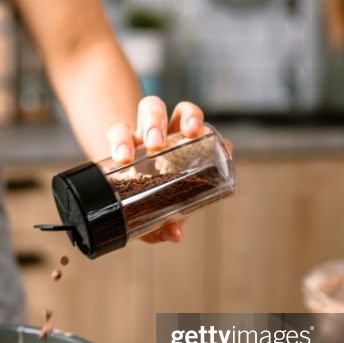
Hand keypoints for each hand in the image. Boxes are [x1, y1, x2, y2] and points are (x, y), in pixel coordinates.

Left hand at [106, 96, 212, 243]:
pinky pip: (203, 124)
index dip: (121, 141)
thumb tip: (174, 234)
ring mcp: (171, 128)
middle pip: (149, 109)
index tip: (124, 158)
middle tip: (157, 142)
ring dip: (185, 116)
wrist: (155, 190)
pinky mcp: (193, 132)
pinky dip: (212, 132)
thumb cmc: (144, 201)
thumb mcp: (145, 216)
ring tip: (191, 131)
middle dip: (154, 121)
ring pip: (179, 108)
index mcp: (130, 148)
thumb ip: (156, 228)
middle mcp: (149, 132)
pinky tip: (222, 146)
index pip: (121, 133)